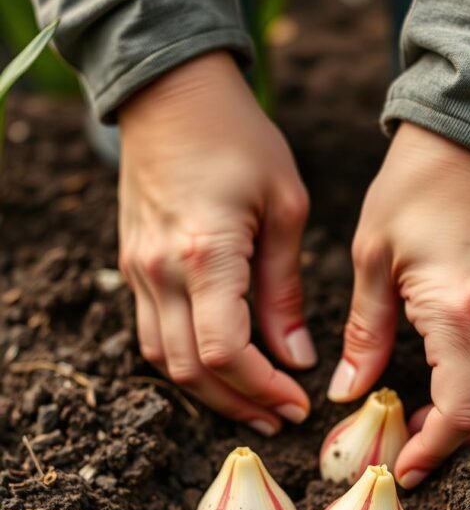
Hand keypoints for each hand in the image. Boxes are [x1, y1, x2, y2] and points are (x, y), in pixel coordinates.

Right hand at [118, 52, 315, 435]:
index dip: (261, 388)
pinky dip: (186, 364)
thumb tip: (296, 358)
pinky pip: (152, 336)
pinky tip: (220, 368)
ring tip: (254, 404)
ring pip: (165, 363)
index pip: (225, 351)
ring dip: (210, 394)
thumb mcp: (285, 208)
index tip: (296, 401)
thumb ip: (285, 290)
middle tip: (281, 415)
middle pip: (192, 370)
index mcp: (206, 255)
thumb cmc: (239, 139)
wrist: (170, 94)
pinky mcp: (132, 269)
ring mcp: (140, 273)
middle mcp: (162, 272)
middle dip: (240, 403)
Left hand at [329, 122, 469, 487]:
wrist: (464, 141)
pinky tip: (446, 384)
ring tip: (429, 417)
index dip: (432, 452)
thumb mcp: (372, 262)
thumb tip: (349, 393)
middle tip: (416, 441)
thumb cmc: (411, 192)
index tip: (402, 467)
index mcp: (460, 314)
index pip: (460, 413)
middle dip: (465, 442)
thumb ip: (366, 335)